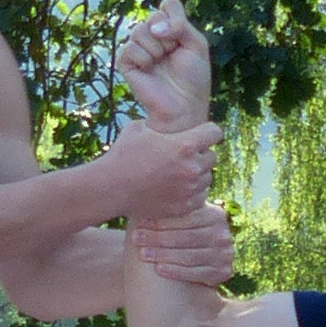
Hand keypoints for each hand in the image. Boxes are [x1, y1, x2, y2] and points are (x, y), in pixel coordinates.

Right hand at [96, 116, 219, 223]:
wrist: (110, 188)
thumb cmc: (122, 155)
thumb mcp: (139, 128)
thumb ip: (160, 124)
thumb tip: (166, 120)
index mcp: (184, 145)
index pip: (215, 132)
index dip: (207, 132)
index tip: (199, 135)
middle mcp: (192, 167)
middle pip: (212, 156)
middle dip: (200, 154)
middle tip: (184, 157)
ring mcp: (190, 189)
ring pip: (207, 177)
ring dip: (197, 174)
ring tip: (178, 173)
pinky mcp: (185, 206)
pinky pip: (200, 196)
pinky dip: (192, 192)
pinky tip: (177, 187)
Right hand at [118, 0, 213, 133]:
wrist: (184, 107)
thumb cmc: (193, 79)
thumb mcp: (197, 45)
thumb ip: (181, 26)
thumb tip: (154, 27)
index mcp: (170, 29)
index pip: (168, 4)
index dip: (175, 17)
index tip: (182, 37)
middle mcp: (152, 35)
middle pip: (154, 16)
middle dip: (169, 37)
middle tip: (173, 55)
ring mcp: (138, 48)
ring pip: (140, 31)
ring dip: (156, 49)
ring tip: (161, 64)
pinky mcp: (126, 62)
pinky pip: (129, 48)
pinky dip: (143, 58)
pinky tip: (149, 69)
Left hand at [133, 206, 236, 287]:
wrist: (200, 265)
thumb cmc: (182, 235)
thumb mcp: (183, 220)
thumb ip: (174, 209)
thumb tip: (144, 195)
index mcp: (216, 215)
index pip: (186, 218)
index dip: (161, 221)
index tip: (139, 222)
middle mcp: (224, 234)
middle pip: (187, 237)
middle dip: (159, 238)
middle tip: (136, 238)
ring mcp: (225, 255)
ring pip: (190, 255)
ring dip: (163, 255)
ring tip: (142, 254)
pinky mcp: (224, 273)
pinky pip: (196, 273)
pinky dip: (176, 271)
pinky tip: (158, 269)